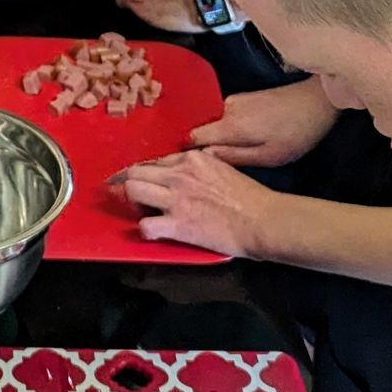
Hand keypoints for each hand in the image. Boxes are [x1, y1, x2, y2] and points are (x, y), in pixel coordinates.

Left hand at [117, 148, 286, 257]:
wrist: (262, 220)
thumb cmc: (250, 197)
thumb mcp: (223, 168)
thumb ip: (201, 167)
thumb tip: (188, 172)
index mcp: (192, 159)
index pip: (156, 161)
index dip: (147, 173)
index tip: (144, 181)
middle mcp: (179, 175)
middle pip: (136, 172)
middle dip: (128, 183)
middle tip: (128, 195)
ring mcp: (176, 199)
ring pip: (132, 190)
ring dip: (130, 201)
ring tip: (138, 210)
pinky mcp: (178, 224)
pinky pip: (145, 225)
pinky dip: (145, 230)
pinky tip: (153, 231)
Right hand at [188, 80, 336, 169]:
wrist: (318, 100)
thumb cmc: (296, 133)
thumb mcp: (268, 156)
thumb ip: (234, 157)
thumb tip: (203, 157)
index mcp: (229, 125)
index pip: (191, 137)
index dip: (185, 152)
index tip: (185, 168)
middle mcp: (226, 109)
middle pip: (202, 130)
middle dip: (203, 148)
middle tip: (210, 168)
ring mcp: (235, 100)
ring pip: (215, 124)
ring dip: (219, 139)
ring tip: (229, 156)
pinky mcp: (245, 98)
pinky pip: (226, 118)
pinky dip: (229, 130)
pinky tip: (243, 141)